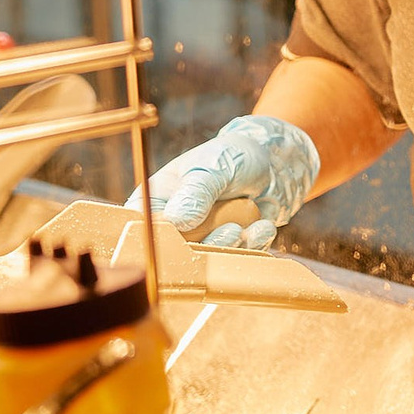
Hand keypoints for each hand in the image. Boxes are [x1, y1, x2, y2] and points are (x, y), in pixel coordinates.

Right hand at [127, 115, 319, 248]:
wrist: (272, 160)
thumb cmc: (231, 156)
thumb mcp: (213, 167)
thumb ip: (196, 192)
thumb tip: (176, 221)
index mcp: (154, 203)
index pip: (141, 231)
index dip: (158, 241)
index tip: (186, 238)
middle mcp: (174, 225)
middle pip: (175, 252)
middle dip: (204, 245)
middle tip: (230, 230)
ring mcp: (202, 237)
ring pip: (207, 258)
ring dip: (230, 244)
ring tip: (242, 227)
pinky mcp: (230, 244)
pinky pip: (237, 255)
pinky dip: (252, 243)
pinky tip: (262, 225)